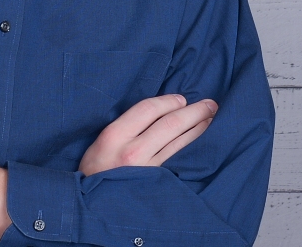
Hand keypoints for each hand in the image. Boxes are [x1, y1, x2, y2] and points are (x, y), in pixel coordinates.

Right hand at [79, 94, 216, 175]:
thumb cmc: (95, 167)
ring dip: (199, 128)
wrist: (89, 202)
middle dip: (194, 111)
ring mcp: (147, 169)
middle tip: (211, 104)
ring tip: (212, 118)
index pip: (149, 109)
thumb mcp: (102, 139)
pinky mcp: (156, 183)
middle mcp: (133, 151)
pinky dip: (191, 146)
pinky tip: (201, 140)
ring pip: (179, 143)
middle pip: (170, 124)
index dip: (169, 101)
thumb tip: (159, 110)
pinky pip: (178, 159)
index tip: (182, 99)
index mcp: (115, 135)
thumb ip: (127, 125)